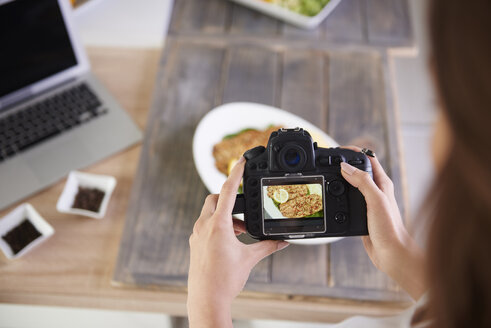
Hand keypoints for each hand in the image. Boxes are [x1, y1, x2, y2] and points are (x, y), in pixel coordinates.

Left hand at [187, 156, 288, 327]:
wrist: (206, 299)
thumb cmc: (225, 280)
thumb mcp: (249, 259)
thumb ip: (267, 246)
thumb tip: (283, 241)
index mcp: (218, 225)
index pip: (228, 190)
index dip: (236, 173)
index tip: (242, 160)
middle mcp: (204, 226)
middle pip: (215, 198)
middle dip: (230, 198)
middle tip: (245, 210)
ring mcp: (196, 234)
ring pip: (209, 213)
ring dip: (225, 216)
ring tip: (241, 231)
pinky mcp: (194, 243)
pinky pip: (205, 225)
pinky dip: (218, 226)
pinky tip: (229, 241)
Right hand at [340, 146, 425, 299]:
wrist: (392, 254)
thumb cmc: (390, 229)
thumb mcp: (376, 200)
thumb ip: (362, 182)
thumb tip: (345, 167)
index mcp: (383, 183)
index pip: (368, 159)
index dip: (354, 152)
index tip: (340, 149)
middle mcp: (376, 191)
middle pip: (359, 171)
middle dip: (345, 164)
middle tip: (330, 161)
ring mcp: (369, 203)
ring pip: (352, 186)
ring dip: (341, 181)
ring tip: (329, 176)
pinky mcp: (362, 215)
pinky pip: (349, 201)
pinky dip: (340, 197)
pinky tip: (333, 199)